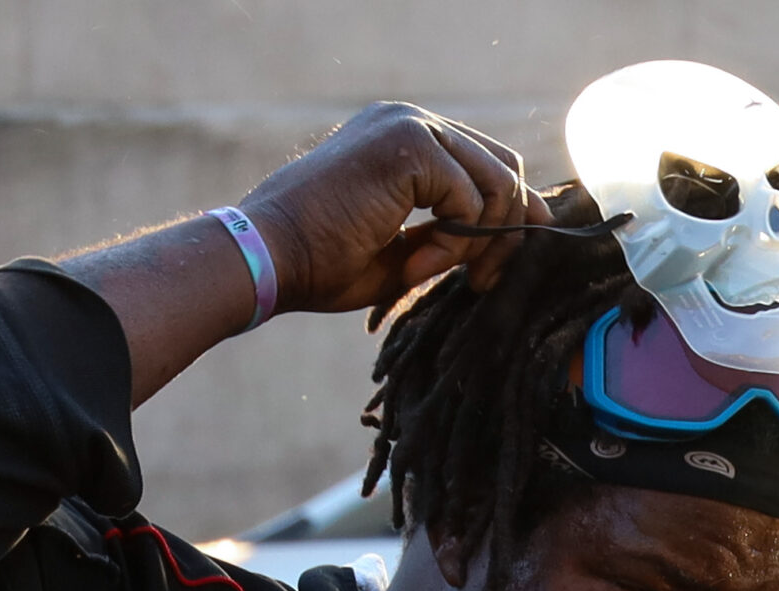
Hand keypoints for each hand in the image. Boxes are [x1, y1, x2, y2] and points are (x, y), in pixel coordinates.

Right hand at [241, 104, 548, 315]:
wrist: (268, 257)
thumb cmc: (317, 265)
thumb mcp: (397, 255)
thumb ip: (443, 239)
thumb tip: (491, 247)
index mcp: (403, 140)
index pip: (483, 163)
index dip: (510, 211)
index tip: (505, 261)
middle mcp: (411, 122)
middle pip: (503, 166)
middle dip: (509, 229)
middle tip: (484, 282)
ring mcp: (411, 127)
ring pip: (497, 181)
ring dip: (480, 242)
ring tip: (430, 275)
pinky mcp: (411, 145)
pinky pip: (470, 200)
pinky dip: (453, 244)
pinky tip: (414, 266)